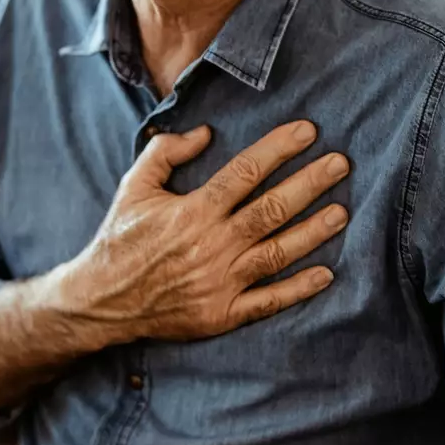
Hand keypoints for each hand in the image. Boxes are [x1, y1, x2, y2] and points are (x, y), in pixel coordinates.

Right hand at [55, 121, 348, 343]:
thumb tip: (206, 133)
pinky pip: (269, 301)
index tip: (308, 131)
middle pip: (272, 209)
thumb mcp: (134, 186)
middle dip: (311, 183)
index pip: (246, 172)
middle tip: (342, 163)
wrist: (101, 300)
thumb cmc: (120, 238)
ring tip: (342, 212)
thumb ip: (166, 152)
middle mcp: (211, 244)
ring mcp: (220, 282)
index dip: (279, 149)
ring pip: (278, 252)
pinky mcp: (222, 314)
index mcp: (192, 210)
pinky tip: (326, 274)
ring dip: (314, 231)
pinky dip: (298, 289)